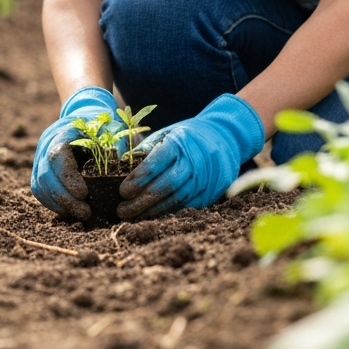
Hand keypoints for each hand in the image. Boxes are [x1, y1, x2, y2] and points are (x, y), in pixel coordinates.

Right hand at [32, 87, 121, 219]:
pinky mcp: (41, 171)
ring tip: (82, 214)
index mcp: (63, 132)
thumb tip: (119, 167)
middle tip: (85, 212)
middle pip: (44, 175)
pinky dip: (54, 203)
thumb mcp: (111, 128)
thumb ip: (115, 144)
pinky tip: (71, 211)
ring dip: (59, 203)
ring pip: (39, 186)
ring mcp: (40, 158)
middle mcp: (46, 145)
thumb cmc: (101, 124)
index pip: (57, 156)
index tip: (83, 194)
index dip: (68, 177)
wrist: (86, 116)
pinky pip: (41, 191)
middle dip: (64, 197)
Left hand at [118, 94, 264, 218]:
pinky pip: (187, 206)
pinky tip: (153, 215)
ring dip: (153, 211)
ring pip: (176, 200)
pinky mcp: (212, 192)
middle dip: (141, 201)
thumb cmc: (188, 136)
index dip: (137, 180)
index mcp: (180, 142)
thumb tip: (123, 167)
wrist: (225, 137)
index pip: (155, 164)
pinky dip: (169, 212)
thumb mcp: (167, 133)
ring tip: (134, 216)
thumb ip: (147, 149)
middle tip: (122, 210)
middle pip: (165, 186)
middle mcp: (195, 161)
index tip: (122, 191)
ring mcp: (206, 178)